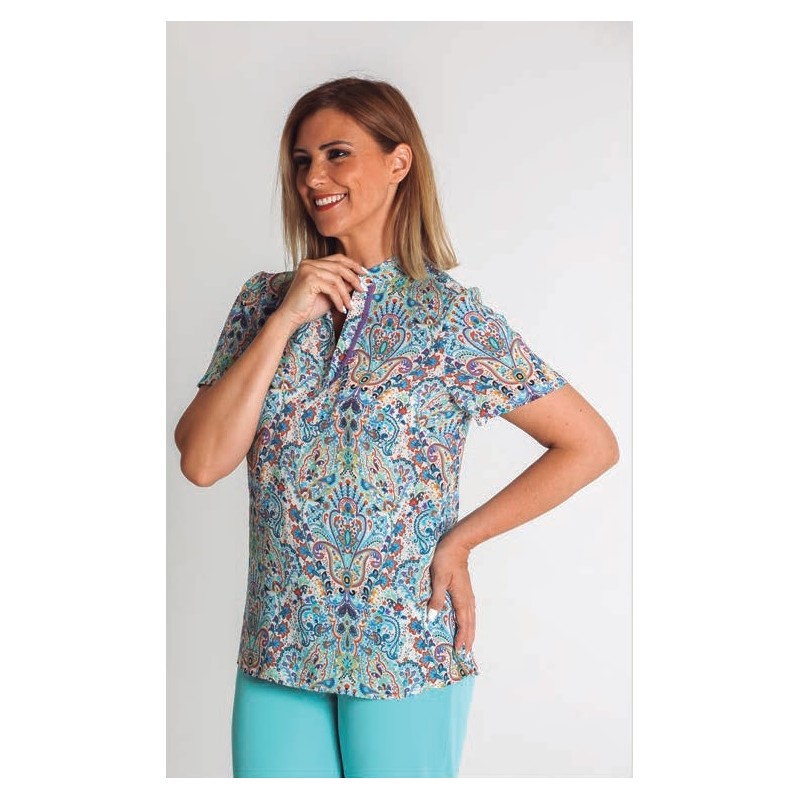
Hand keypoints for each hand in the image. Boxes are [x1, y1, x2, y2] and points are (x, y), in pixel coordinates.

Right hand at [273, 254, 367, 331]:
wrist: (290, 318)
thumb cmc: (307, 308)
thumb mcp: (329, 295)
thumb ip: (341, 286)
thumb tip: (359, 280)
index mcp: (312, 263)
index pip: (338, 259)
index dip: (353, 265)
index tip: (365, 273)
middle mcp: (309, 263)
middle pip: (339, 266)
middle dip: (354, 278)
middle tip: (363, 289)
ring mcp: (308, 270)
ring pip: (337, 279)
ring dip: (346, 294)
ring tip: (349, 306)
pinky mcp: (309, 280)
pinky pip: (332, 289)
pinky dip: (339, 300)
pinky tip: (341, 309)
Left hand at [427, 534, 475, 655]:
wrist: (456, 543)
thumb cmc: (445, 558)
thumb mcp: (438, 578)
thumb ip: (436, 598)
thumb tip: (433, 618)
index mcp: (461, 598)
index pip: (463, 624)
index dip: (461, 638)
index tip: (459, 651)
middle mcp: (467, 599)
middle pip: (470, 624)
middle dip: (468, 639)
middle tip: (465, 654)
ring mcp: (467, 594)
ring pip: (471, 618)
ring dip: (469, 631)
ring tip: (467, 643)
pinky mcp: (465, 590)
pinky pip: (468, 611)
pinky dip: (468, 621)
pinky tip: (465, 622)